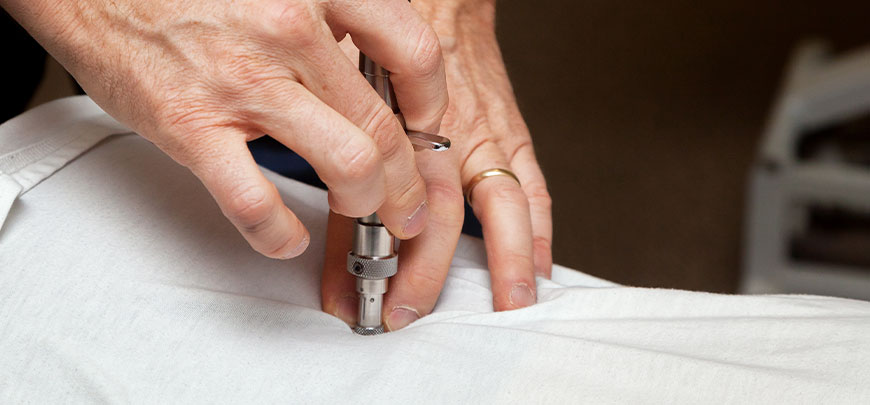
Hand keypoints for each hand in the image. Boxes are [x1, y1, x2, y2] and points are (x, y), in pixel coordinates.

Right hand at [2, 0, 447, 257]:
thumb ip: (332, 20)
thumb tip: (377, 70)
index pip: (415, 54)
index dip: (431, 104)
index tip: (426, 130)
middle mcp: (289, 32)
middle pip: (386, 127)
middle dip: (409, 185)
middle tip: (409, 206)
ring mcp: (242, 83)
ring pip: (348, 165)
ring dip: (367, 206)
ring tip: (364, 217)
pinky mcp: (192, 127)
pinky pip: (257, 203)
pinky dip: (280, 235)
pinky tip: (287, 240)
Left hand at [322, 0, 552, 329]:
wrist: (439, 2)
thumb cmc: (389, 50)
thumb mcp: (349, 95)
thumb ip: (340, 155)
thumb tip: (311, 215)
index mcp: (395, 127)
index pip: (374, 204)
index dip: (356, 257)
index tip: (344, 298)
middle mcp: (444, 135)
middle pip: (437, 216)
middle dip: (421, 272)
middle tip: (401, 313)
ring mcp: (482, 137)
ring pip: (495, 209)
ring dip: (499, 264)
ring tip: (500, 308)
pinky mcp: (510, 136)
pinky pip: (533, 189)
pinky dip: (537, 233)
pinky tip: (537, 270)